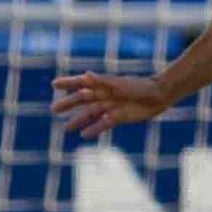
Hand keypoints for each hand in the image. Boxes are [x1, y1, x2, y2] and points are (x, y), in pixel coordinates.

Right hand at [52, 71, 171, 137]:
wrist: (158, 96)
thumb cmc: (139, 86)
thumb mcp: (119, 84)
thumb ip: (101, 82)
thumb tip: (86, 76)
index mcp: (103, 84)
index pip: (81, 82)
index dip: (68, 83)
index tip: (54, 84)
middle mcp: (104, 95)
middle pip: (82, 100)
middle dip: (68, 104)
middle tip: (53, 110)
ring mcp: (110, 107)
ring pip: (90, 114)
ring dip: (79, 120)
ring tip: (67, 127)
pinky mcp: (117, 117)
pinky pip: (102, 125)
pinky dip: (93, 129)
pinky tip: (84, 135)